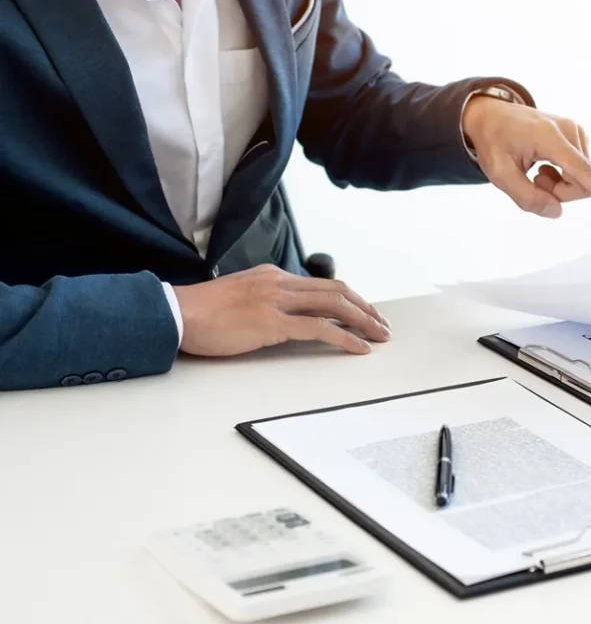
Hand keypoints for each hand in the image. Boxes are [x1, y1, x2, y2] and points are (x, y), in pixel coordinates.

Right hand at [172, 265, 390, 356]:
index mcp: (273, 276)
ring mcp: (276, 300)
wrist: (175, 314)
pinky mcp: (271, 322)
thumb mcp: (240, 297)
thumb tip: (287, 317)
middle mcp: (279, 283)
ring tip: (380, 337)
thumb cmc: (202, 313)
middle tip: (383, 326)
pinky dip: (344, 337)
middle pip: (337, 291)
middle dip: (365, 309)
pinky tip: (358, 347)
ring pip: (334, 306)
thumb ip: (266, 302)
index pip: (323, 284)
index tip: (366, 314)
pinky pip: (318, 328)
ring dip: (363, 322)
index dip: (350, 299)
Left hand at [462, 95, 590, 218]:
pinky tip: (546, 165)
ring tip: (538, 171)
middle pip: (583, 183)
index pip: (582, 170)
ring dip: (561, 186)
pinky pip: (581, 171)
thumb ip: (526, 197)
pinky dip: (564, 177)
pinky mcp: (579, 135)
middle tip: (535, 184)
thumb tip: (557, 211)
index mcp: (549, 137)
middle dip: (561, 194)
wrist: (493, 114)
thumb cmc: (494, 142)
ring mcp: (577, 131)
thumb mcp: (499, 174)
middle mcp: (570, 130)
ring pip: (584, 179)